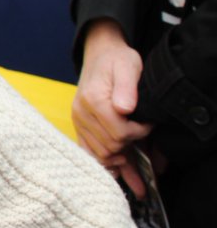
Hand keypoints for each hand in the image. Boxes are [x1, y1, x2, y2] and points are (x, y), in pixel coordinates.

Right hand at [72, 19, 152, 194]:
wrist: (100, 54)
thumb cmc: (117, 60)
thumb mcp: (128, 66)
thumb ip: (126, 87)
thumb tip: (125, 108)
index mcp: (94, 100)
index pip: (118, 132)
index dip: (139, 133)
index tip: (149, 125)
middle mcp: (82, 113)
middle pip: (109, 147)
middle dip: (130, 148)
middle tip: (144, 140)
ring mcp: (78, 121)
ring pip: (99, 154)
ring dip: (119, 162)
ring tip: (136, 173)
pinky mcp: (79, 126)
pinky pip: (87, 151)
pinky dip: (103, 162)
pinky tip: (116, 171)